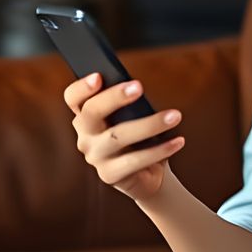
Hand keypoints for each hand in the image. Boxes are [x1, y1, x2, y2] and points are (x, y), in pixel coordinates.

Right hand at [65, 71, 183, 203]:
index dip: (82, 87)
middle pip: (91, 112)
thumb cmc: (140, 139)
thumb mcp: (134, 118)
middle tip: (139, 86)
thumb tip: (138, 90)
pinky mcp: (109, 175)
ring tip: (175, 116)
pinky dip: (159, 150)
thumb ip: (130, 105)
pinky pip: (135, 161)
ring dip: (149, 124)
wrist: (148, 175)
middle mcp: (85, 136)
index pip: (74, 98)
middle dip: (114, 97)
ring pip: (118, 136)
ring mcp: (95, 157)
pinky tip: (177, 141)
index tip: (98, 76)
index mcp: (86, 116)